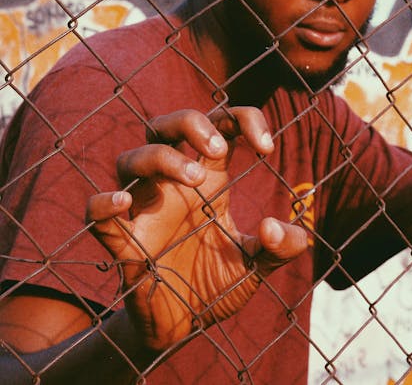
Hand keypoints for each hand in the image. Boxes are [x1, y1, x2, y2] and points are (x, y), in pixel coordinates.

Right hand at [86, 107, 306, 350]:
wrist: (183, 327)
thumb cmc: (215, 283)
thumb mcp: (256, 266)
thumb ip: (280, 248)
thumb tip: (275, 227)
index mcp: (209, 179)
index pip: (219, 126)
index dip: (243, 120)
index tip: (267, 146)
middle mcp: (172, 185)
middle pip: (166, 125)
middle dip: (190, 122)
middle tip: (217, 147)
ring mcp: (144, 209)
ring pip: (132, 158)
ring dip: (162, 158)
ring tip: (196, 179)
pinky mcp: (121, 241)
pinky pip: (96, 213)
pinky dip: (104, 203)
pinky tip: (123, 203)